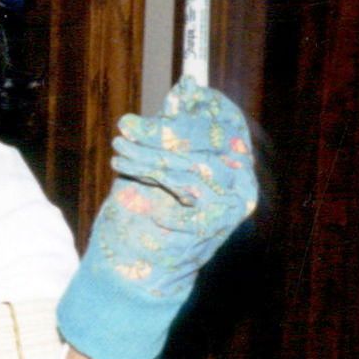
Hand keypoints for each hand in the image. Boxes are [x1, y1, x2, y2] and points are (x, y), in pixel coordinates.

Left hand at [57, 77, 257, 358]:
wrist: (137, 271)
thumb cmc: (146, 211)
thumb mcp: (156, 160)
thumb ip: (172, 128)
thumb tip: (186, 87)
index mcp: (231, 162)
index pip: (228, 120)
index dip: (205, 102)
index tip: (178, 93)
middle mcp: (240, 182)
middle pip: (212, 136)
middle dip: (164, 128)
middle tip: (126, 127)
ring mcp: (232, 203)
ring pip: (191, 160)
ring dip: (148, 151)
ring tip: (118, 149)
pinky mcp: (216, 222)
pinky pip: (180, 185)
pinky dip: (148, 174)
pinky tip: (124, 170)